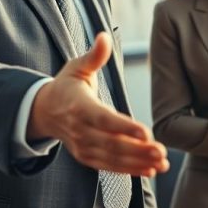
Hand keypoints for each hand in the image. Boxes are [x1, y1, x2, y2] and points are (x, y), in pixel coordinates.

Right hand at [28, 32, 168, 175]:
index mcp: (79, 106)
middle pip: (111, 143)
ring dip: (138, 162)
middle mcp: (80, 130)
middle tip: (162, 152)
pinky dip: (130, 170)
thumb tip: (104, 36)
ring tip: (162, 163)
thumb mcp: (77, 67)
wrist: (45, 111)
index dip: (124, 127)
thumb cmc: (67, 85)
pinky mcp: (87, 158)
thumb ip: (94, 56)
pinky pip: (110, 167)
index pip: (103, 119)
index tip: (146, 132)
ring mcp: (83, 147)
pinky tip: (150, 170)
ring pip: (113, 158)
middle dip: (138, 150)